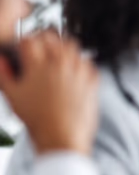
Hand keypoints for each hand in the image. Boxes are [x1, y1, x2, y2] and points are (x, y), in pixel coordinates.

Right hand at [0, 31, 97, 154]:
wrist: (62, 137)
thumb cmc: (38, 120)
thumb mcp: (12, 96)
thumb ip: (4, 74)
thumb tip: (1, 60)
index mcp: (39, 66)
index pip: (30, 40)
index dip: (24, 41)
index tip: (23, 46)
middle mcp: (61, 65)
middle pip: (53, 38)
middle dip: (43, 39)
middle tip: (39, 47)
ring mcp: (79, 71)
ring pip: (72, 46)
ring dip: (62, 47)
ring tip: (55, 56)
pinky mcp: (92, 81)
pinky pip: (88, 61)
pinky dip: (79, 61)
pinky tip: (73, 68)